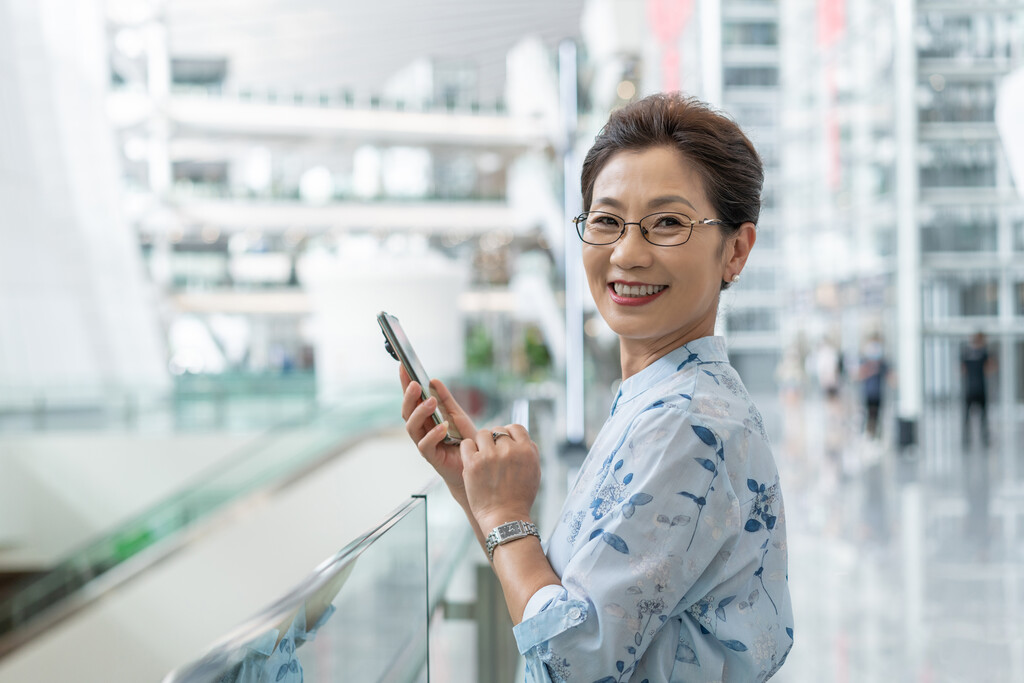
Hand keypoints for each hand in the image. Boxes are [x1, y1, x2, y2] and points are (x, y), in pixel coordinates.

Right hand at [400, 365, 477, 505]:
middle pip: (407, 411)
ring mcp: (423, 443)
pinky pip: (425, 445)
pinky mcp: (431, 457)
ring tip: (431, 402)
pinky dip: (433, 434)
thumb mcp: (457, 415)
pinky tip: (443, 426)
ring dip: (420, 413)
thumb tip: (434, 380)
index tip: (402, 366)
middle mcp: (420, 430)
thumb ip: (446, 399)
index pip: (412, 399)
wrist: (475, 466)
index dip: (405, 383)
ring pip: (412, 427)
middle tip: (416, 384)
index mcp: (425, 418)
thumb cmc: (464, 441)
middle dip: (409, 397)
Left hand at [460, 424, 540, 532]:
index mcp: (526, 451)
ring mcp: (490, 456)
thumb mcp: (535, 472)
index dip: (509, 434)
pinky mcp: (473, 463)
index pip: (515, 428)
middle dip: (495, 441)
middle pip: (497, 431)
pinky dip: (468, 449)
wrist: (505, 518)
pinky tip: (472, 460)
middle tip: (492, 455)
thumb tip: (520, 437)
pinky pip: (466, 443)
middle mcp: (509, 450)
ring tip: (482, 458)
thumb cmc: (520, 497)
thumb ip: (530, 451)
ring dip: (481, 444)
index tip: (504, 444)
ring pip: (482, 434)